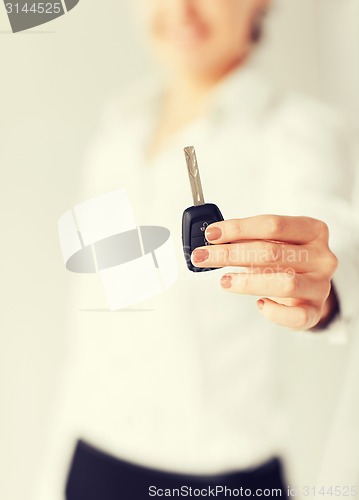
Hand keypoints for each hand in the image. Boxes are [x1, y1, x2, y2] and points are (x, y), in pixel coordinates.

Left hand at [191, 215, 338, 329]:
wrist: (308, 289)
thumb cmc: (286, 261)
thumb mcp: (273, 242)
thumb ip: (249, 239)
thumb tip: (213, 239)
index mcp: (313, 230)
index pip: (273, 225)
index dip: (239, 228)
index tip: (212, 234)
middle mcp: (321, 257)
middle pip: (272, 252)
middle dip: (231, 254)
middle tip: (203, 256)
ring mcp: (321, 285)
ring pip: (285, 283)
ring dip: (248, 282)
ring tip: (224, 281)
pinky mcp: (315, 311)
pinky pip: (295, 316)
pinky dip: (274, 312)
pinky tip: (260, 304)